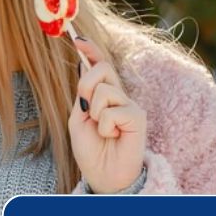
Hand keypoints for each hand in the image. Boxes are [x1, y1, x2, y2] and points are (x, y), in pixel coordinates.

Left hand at [67, 37, 146, 192]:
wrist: (104, 176)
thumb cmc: (92, 151)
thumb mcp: (78, 119)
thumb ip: (81, 95)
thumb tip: (81, 64)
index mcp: (103, 96)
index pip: (100, 66)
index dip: (91, 50)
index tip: (77, 38)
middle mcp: (118, 96)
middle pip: (101, 68)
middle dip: (85, 84)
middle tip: (86, 109)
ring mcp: (129, 105)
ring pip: (103, 90)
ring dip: (95, 113)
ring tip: (102, 131)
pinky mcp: (138, 116)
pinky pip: (112, 111)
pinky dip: (105, 127)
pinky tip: (112, 137)